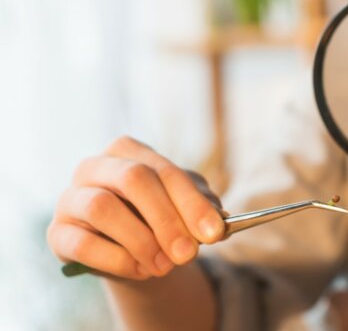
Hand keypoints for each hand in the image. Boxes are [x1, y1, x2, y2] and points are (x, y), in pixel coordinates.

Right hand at [47, 136, 225, 279]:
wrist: (132, 250)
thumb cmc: (162, 218)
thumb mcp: (186, 208)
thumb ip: (202, 209)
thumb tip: (217, 225)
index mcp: (129, 151)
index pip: (164, 170)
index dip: (191, 203)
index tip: (214, 232)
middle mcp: (94, 166)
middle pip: (133, 179)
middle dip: (166, 219)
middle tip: (188, 254)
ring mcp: (70, 198)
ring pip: (102, 208)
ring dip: (141, 241)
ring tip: (165, 265)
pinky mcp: (57, 233)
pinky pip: (83, 244)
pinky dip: (117, 260)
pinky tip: (140, 270)